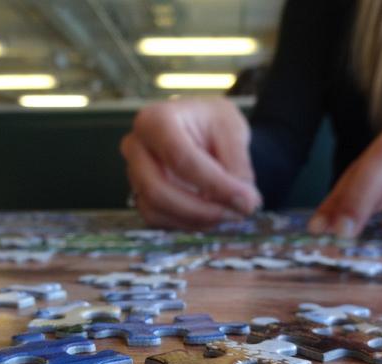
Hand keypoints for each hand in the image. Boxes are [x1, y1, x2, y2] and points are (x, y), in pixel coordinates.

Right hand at [120, 98, 261, 229]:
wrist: (202, 131)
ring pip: (155, 210)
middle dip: (202, 209)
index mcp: (155, 119)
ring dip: (197, 220)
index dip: (215, 184)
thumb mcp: (233, 130)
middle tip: (239, 213)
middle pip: (157, 189)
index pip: (180, 158)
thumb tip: (244, 202)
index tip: (247, 200)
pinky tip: (212, 216)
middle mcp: (136, 147)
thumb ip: (238, 164)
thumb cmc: (212, 124)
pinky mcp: (140, 195)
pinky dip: (188, 224)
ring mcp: (134, 174)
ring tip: (230, 214)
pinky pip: (158, 220)